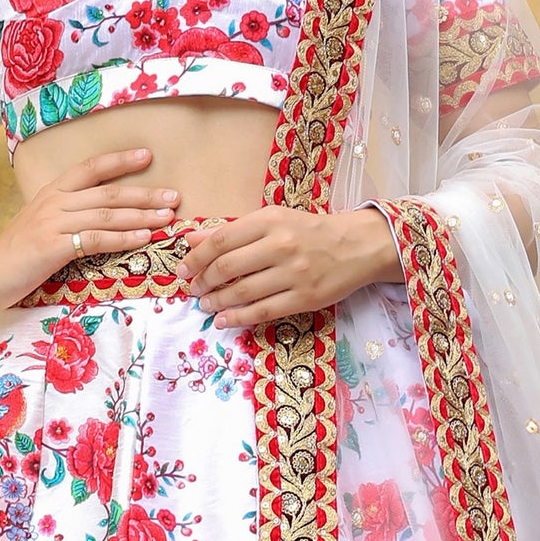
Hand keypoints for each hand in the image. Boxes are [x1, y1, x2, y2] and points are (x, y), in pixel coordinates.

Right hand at [0, 148, 176, 310]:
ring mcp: (53, 223)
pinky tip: (144, 238)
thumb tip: (99, 214)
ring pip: (106, 214)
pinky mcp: (53, 247)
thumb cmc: (15, 252)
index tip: (147, 156)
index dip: (119, 160)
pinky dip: (123, 238)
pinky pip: (96, 239)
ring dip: (141, 215)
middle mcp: (55, 202)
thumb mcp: (41, 224)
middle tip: (174, 195)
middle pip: (107, 192)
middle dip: (144, 193)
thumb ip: (67, 214)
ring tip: (167, 216)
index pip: (90, 168)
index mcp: (52, 192)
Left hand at [182, 205, 398, 327]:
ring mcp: (294, 273)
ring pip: (243, 292)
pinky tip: (223, 320)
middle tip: (193, 290)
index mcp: (271, 220)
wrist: (357, 245)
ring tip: (205, 305)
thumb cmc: (310, 232)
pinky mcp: (305, 298)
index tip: (182, 270)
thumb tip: (191, 240)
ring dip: (217, 301)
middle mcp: (281, 245)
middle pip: (228, 267)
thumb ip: (232, 230)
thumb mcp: (272, 221)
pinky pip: (264, 311)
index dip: (196, 258)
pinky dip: (238, 317)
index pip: (221, 240)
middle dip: (203, 281)